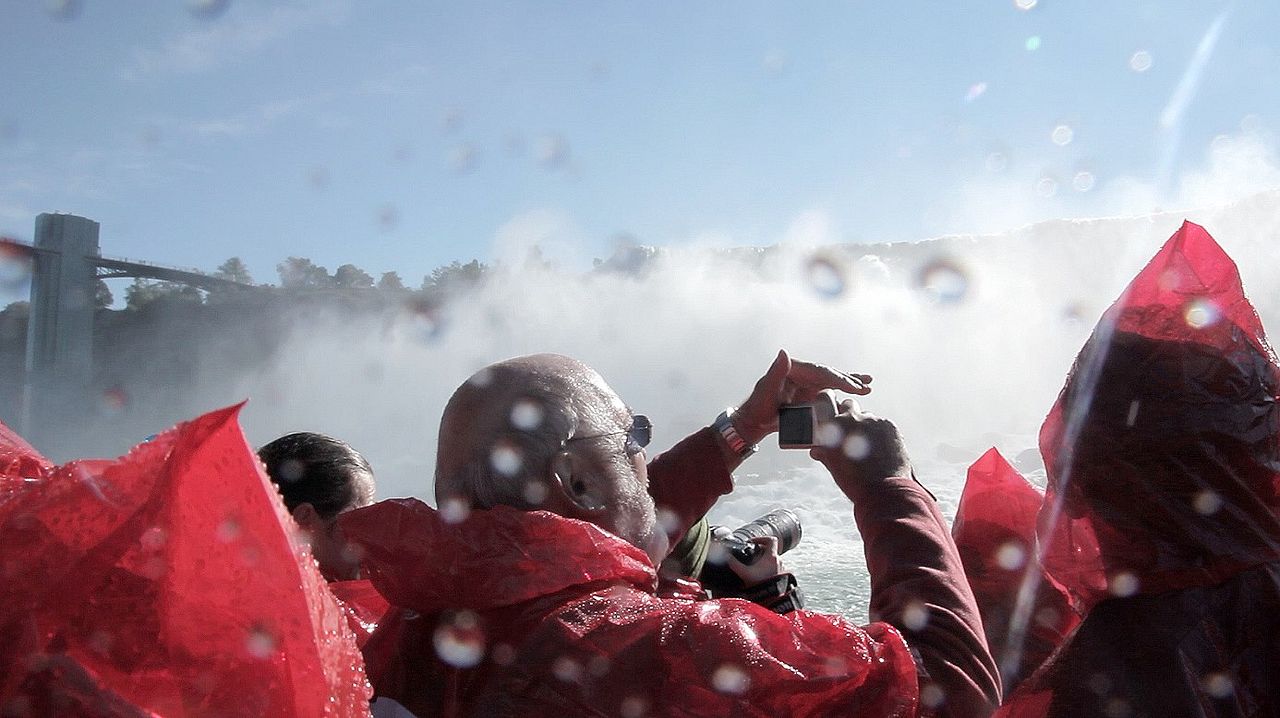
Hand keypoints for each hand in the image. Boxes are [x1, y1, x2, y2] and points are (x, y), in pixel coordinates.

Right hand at [726, 535, 785, 584]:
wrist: (772, 597)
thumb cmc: (761, 585)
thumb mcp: (744, 573)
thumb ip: (734, 564)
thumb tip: (727, 557)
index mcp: (771, 556)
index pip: (771, 539)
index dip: (761, 538)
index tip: (753, 543)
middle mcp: (779, 561)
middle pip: (770, 550)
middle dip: (760, 551)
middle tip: (751, 556)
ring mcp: (781, 569)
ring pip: (773, 559)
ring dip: (764, 561)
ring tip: (755, 567)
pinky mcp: (782, 576)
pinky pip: (775, 568)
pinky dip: (768, 569)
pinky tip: (760, 576)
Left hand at [734, 349, 871, 445]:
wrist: (754, 421)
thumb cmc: (758, 407)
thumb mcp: (766, 391)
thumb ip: (776, 372)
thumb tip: (784, 352)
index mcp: (793, 367)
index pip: (820, 371)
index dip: (837, 379)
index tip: (853, 387)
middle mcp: (802, 371)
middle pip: (829, 374)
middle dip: (848, 381)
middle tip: (865, 387)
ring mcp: (807, 381)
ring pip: (832, 380)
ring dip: (851, 382)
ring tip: (868, 383)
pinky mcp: (810, 391)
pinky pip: (830, 388)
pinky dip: (844, 389)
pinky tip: (859, 389)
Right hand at [809, 399, 911, 500]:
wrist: (885, 490)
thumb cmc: (856, 482)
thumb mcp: (834, 467)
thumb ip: (825, 453)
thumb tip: (817, 450)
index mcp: (832, 427)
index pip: (824, 398)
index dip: (827, 400)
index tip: (830, 406)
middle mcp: (851, 418)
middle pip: (848, 405)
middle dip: (849, 415)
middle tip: (851, 432)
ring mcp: (872, 420)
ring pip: (867, 416)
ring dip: (866, 426)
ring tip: (869, 447)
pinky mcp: (889, 425)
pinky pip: (881, 424)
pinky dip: (880, 433)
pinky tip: (881, 450)